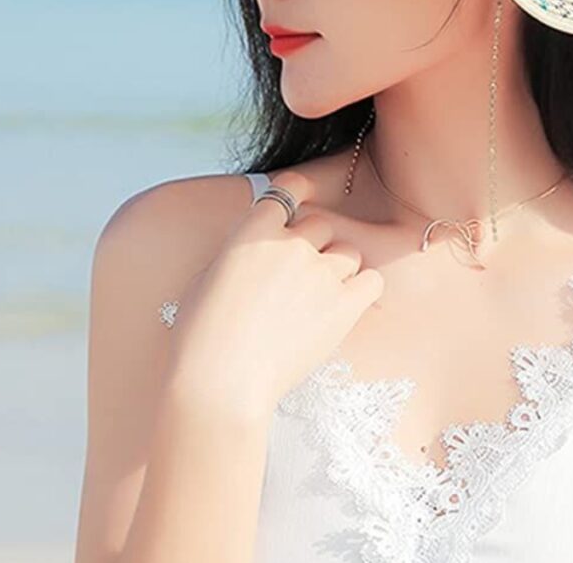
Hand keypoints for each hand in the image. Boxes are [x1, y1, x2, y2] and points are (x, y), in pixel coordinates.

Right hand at [162, 169, 384, 420]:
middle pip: (322, 224)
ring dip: (339, 268)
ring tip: (321, 298)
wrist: (220, 381)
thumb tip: (254, 251)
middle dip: (314, 244)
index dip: (298, 192)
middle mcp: (291, 244)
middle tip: (300, 276)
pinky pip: (372, 281)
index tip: (302, 200)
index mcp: (254, 232)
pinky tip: (349, 304)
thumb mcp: (206, 279)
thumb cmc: (201, 337)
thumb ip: (239, 254)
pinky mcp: (344, 305)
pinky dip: (363, 289)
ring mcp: (321, 273)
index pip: (287, 190)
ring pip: (348, 252)